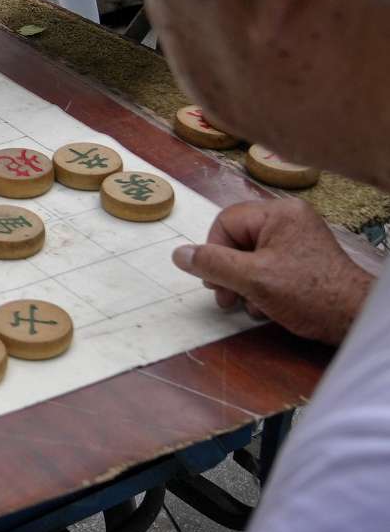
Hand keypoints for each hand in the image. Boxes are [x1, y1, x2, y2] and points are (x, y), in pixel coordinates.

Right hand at [172, 199, 372, 344]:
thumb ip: (212, 264)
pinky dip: (260, 286)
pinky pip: (268, 265)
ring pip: (250, 256)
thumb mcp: (252, 278)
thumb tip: (178, 254)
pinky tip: (265, 307)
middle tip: (227, 299)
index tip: (217, 282)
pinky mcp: (304, 259)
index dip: (214, 252)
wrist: (353, 318)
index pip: (226, 222)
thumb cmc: (307, 294)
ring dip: (242, 284)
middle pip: (237, 240)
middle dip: (227, 272)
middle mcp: (289, 220)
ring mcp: (298, 239)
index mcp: (279, 213)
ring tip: (246, 305)